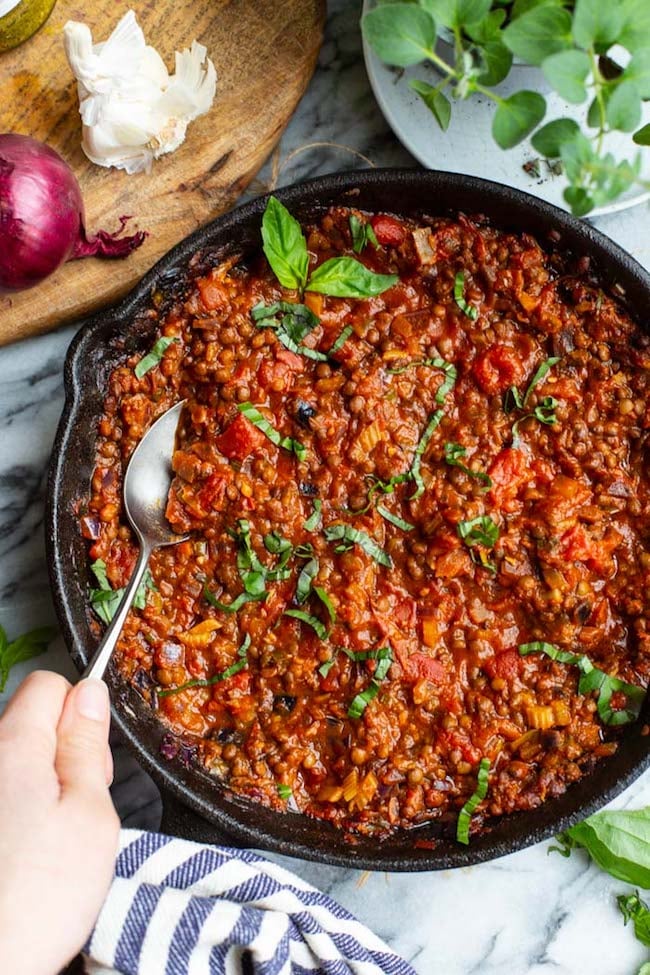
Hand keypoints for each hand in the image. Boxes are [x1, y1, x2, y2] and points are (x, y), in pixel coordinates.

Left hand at [0, 672, 119, 974]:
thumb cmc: (38, 898)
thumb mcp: (89, 815)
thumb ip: (87, 746)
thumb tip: (90, 692)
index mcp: (12, 747)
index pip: (48, 685)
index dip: (79, 712)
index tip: (90, 755)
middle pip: (30, 724)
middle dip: (63, 753)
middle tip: (80, 809)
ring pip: (17, 763)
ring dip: (42, 788)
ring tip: (53, 841)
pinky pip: (4, 795)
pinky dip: (19, 814)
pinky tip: (27, 855)